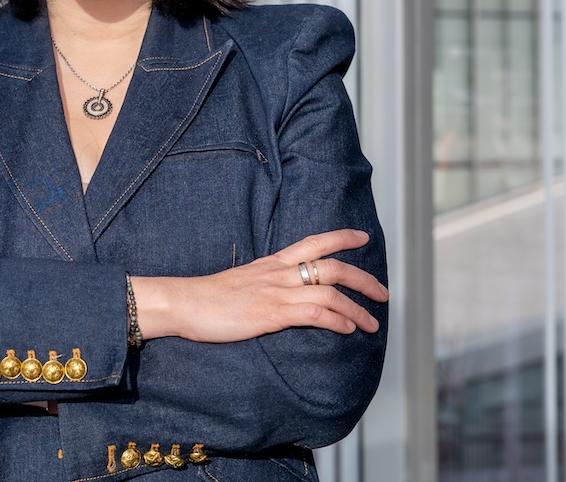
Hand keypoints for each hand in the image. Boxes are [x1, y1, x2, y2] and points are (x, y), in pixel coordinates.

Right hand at [131, 230, 387, 342]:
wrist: (183, 302)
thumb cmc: (206, 298)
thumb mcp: (240, 283)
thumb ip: (263, 286)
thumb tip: (279, 298)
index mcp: (271, 263)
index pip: (313, 242)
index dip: (341, 237)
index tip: (362, 236)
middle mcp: (278, 272)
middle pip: (331, 265)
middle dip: (362, 278)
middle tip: (382, 292)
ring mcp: (276, 291)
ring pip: (329, 290)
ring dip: (357, 307)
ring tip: (372, 322)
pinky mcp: (272, 312)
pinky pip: (315, 312)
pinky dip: (337, 319)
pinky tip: (348, 328)